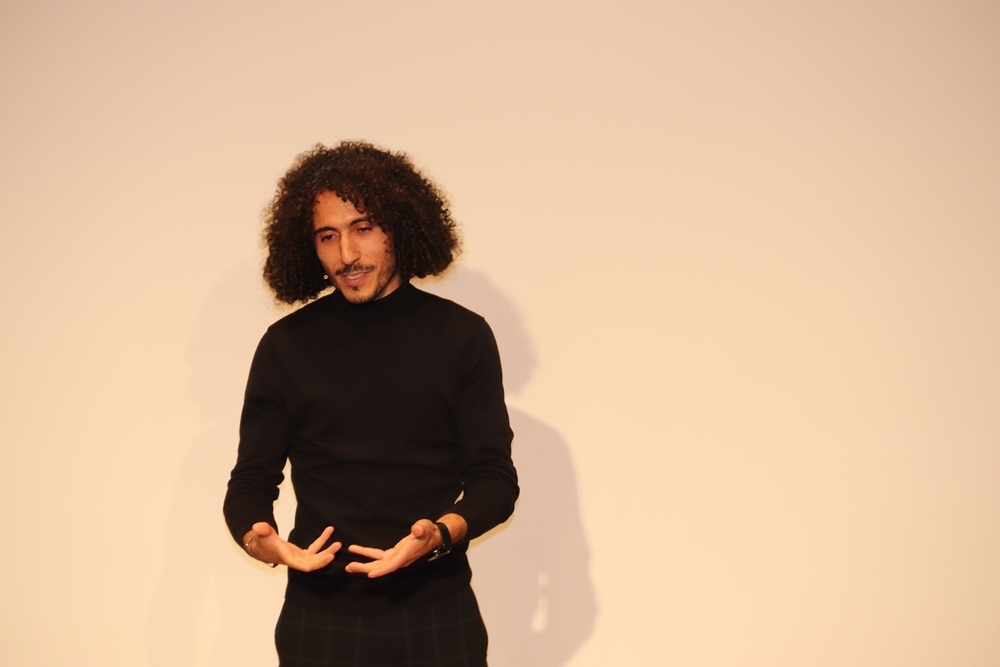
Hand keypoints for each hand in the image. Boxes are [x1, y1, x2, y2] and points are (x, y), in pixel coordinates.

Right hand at [244, 522, 340, 571]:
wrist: (263, 547)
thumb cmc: (263, 542)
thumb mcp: (262, 535)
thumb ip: (262, 530)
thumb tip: (257, 526)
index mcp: (286, 557)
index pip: (300, 564)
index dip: (312, 564)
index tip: (326, 559)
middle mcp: (295, 559)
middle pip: (312, 563)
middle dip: (324, 558)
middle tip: (336, 549)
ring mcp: (300, 557)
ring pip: (316, 557)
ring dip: (327, 551)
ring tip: (338, 544)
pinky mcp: (302, 553)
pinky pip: (315, 548)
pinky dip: (323, 541)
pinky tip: (329, 530)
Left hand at [345, 514, 467, 577]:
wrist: (433, 536)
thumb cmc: (429, 531)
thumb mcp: (426, 526)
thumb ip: (421, 528)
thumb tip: (416, 529)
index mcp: (407, 554)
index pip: (393, 565)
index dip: (381, 570)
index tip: (369, 574)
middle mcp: (400, 559)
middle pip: (381, 567)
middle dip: (365, 568)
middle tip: (349, 567)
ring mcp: (396, 557)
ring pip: (377, 564)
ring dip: (363, 564)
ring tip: (348, 565)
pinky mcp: (393, 554)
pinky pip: (378, 556)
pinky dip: (366, 553)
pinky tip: (355, 550)